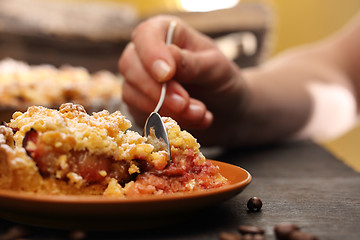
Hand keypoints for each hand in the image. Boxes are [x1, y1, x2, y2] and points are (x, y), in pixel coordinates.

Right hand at [119, 15, 244, 130]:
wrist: (227, 110)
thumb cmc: (222, 80)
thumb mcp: (215, 67)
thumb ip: (192, 63)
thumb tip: (168, 59)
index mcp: (166, 33)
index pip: (145, 35)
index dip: (151, 54)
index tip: (166, 75)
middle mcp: (146, 55)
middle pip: (130, 66)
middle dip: (158, 90)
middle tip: (184, 104)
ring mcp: (139, 82)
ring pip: (132, 94)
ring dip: (165, 110)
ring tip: (199, 114)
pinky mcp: (140, 107)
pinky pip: (141, 115)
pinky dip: (166, 123)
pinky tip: (194, 121)